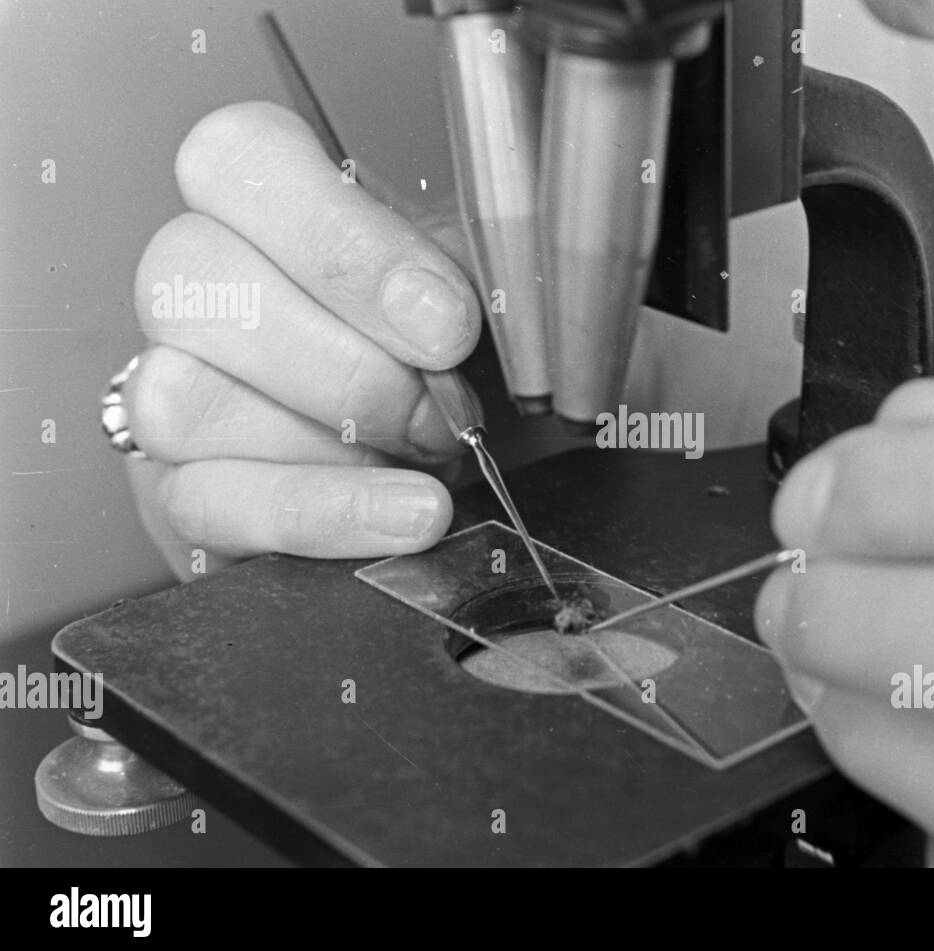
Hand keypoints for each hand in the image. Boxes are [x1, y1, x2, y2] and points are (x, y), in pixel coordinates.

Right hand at [122, 102, 481, 578]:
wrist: (432, 463)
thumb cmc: (441, 364)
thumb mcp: (473, 291)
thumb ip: (466, 276)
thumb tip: (450, 306)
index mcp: (265, 208)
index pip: (236, 158)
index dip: (340, 239)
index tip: (444, 318)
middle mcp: (195, 287)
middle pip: (192, 275)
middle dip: (350, 361)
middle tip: (443, 404)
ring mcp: (165, 390)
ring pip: (180, 395)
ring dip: (332, 436)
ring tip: (426, 455)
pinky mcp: (179, 495)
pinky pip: (214, 503)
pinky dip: (328, 514)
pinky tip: (409, 515)